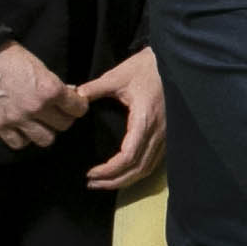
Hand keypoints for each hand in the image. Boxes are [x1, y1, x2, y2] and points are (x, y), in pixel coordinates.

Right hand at [0, 40, 83, 154]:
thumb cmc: (9, 56)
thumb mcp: (40, 66)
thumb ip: (54, 85)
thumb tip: (68, 95)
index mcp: (50, 89)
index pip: (78, 109)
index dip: (77, 106)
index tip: (73, 104)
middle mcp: (37, 107)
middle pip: (64, 126)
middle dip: (62, 118)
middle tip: (55, 112)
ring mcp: (17, 119)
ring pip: (46, 140)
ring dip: (45, 131)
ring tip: (39, 123)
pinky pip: (19, 144)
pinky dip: (22, 138)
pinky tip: (21, 128)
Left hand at [78, 46, 168, 189]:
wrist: (173, 61)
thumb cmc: (146, 67)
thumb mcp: (117, 76)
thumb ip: (94, 89)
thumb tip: (73, 98)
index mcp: (145, 119)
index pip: (129, 155)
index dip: (110, 170)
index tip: (91, 173)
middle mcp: (159, 132)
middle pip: (139, 168)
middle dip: (115, 181)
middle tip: (92, 183)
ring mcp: (166, 135)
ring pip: (148, 168)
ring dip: (126, 179)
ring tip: (104, 183)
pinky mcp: (167, 134)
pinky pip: (154, 161)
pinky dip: (137, 172)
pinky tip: (124, 173)